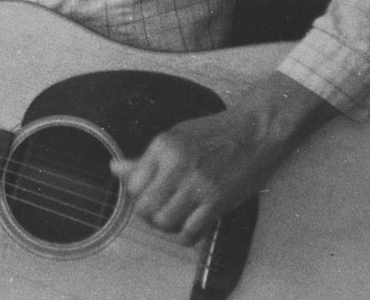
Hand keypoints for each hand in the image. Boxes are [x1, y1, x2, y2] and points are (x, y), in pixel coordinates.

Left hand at [109, 72, 336, 245]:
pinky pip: (190, 233)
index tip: (147, 194)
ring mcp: (198, 185)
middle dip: (148, 214)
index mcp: (163, 146)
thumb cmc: (214, 133)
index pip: (133, 184)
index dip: (137, 195)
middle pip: (145, 207)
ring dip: (166, 226)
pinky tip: (188, 227)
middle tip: (159, 210)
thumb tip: (116, 169)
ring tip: (174, 218)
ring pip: (165, 222)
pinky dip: (184, 237)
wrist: (254, 132)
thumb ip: (146, 158)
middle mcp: (177, 165)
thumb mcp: (175, 137)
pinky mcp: (218, 202)